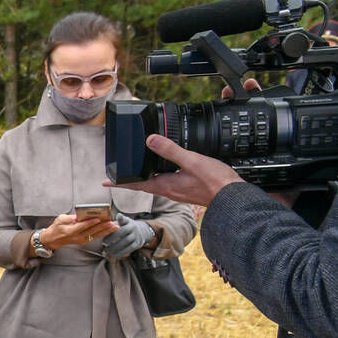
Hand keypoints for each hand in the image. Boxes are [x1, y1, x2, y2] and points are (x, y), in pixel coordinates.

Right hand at [40, 211, 116, 249]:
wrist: (53, 239)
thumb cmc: (57, 228)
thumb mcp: (60, 219)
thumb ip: (69, 218)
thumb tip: (79, 216)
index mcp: (69, 231)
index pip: (81, 227)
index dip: (90, 223)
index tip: (98, 218)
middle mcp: (77, 237)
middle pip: (91, 231)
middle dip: (102, 226)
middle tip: (111, 222)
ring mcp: (81, 240)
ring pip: (96, 235)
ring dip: (106, 231)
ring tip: (115, 227)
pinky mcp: (84, 241)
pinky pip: (95, 236)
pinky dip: (103, 233)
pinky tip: (110, 229)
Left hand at [100, 215, 155, 258]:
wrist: (141, 232)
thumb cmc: (125, 227)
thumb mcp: (121, 223)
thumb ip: (112, 224)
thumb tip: (100, 225)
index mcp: (127, 221)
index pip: (123, 218)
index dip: (120, 217)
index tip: (117, 216)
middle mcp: (133, 227)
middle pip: (124, 230)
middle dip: (113, 236)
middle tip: (104, 241)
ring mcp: (136, 235)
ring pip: (126, 240)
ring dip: (115, 246)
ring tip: (107, 250)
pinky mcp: (137, 243)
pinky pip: (129, 248)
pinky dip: (121, 252)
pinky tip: (113, 255)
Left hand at [124, 134, 240, 207]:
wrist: (233, 197)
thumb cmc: (215, 183)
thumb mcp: (191, 161)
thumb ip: (171, 151)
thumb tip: (151, 140)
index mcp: (165, 185)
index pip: (136, 184)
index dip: (119, 182)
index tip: (105, 182)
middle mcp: (169, 190)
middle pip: (144, 184)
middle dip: (131, 178)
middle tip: (119, 173)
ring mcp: (178, 191)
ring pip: (156, 182)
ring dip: (146, 176)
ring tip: (138, 169)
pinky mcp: (188, 189)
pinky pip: (169, 182)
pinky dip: (161, 175)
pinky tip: (167, 169)